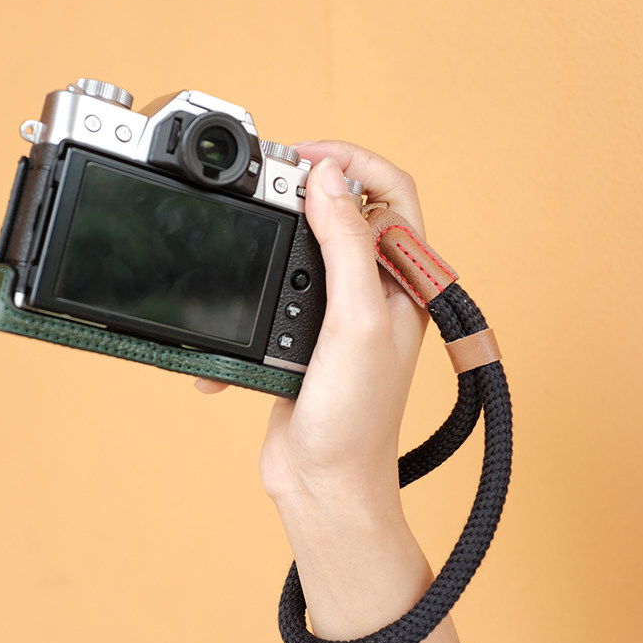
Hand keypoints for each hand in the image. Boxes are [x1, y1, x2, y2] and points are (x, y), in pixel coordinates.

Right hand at [198, 141, 427, 506]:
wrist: (324, 484)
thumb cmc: (356, 417)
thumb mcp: (356, 319)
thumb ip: (345, 243)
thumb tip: (327, 177)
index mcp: (404, 280)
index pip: (390, 190)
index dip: (350, 161)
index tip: (302, 158)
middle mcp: (377, 291)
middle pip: (345, 210)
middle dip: (304, 194)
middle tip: (266, 190)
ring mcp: (341, 313)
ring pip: (307, 249)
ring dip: (274, 246)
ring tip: (248, 248)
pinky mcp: (306, 336)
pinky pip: (279, 294)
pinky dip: (253, 302)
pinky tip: (239, 327)